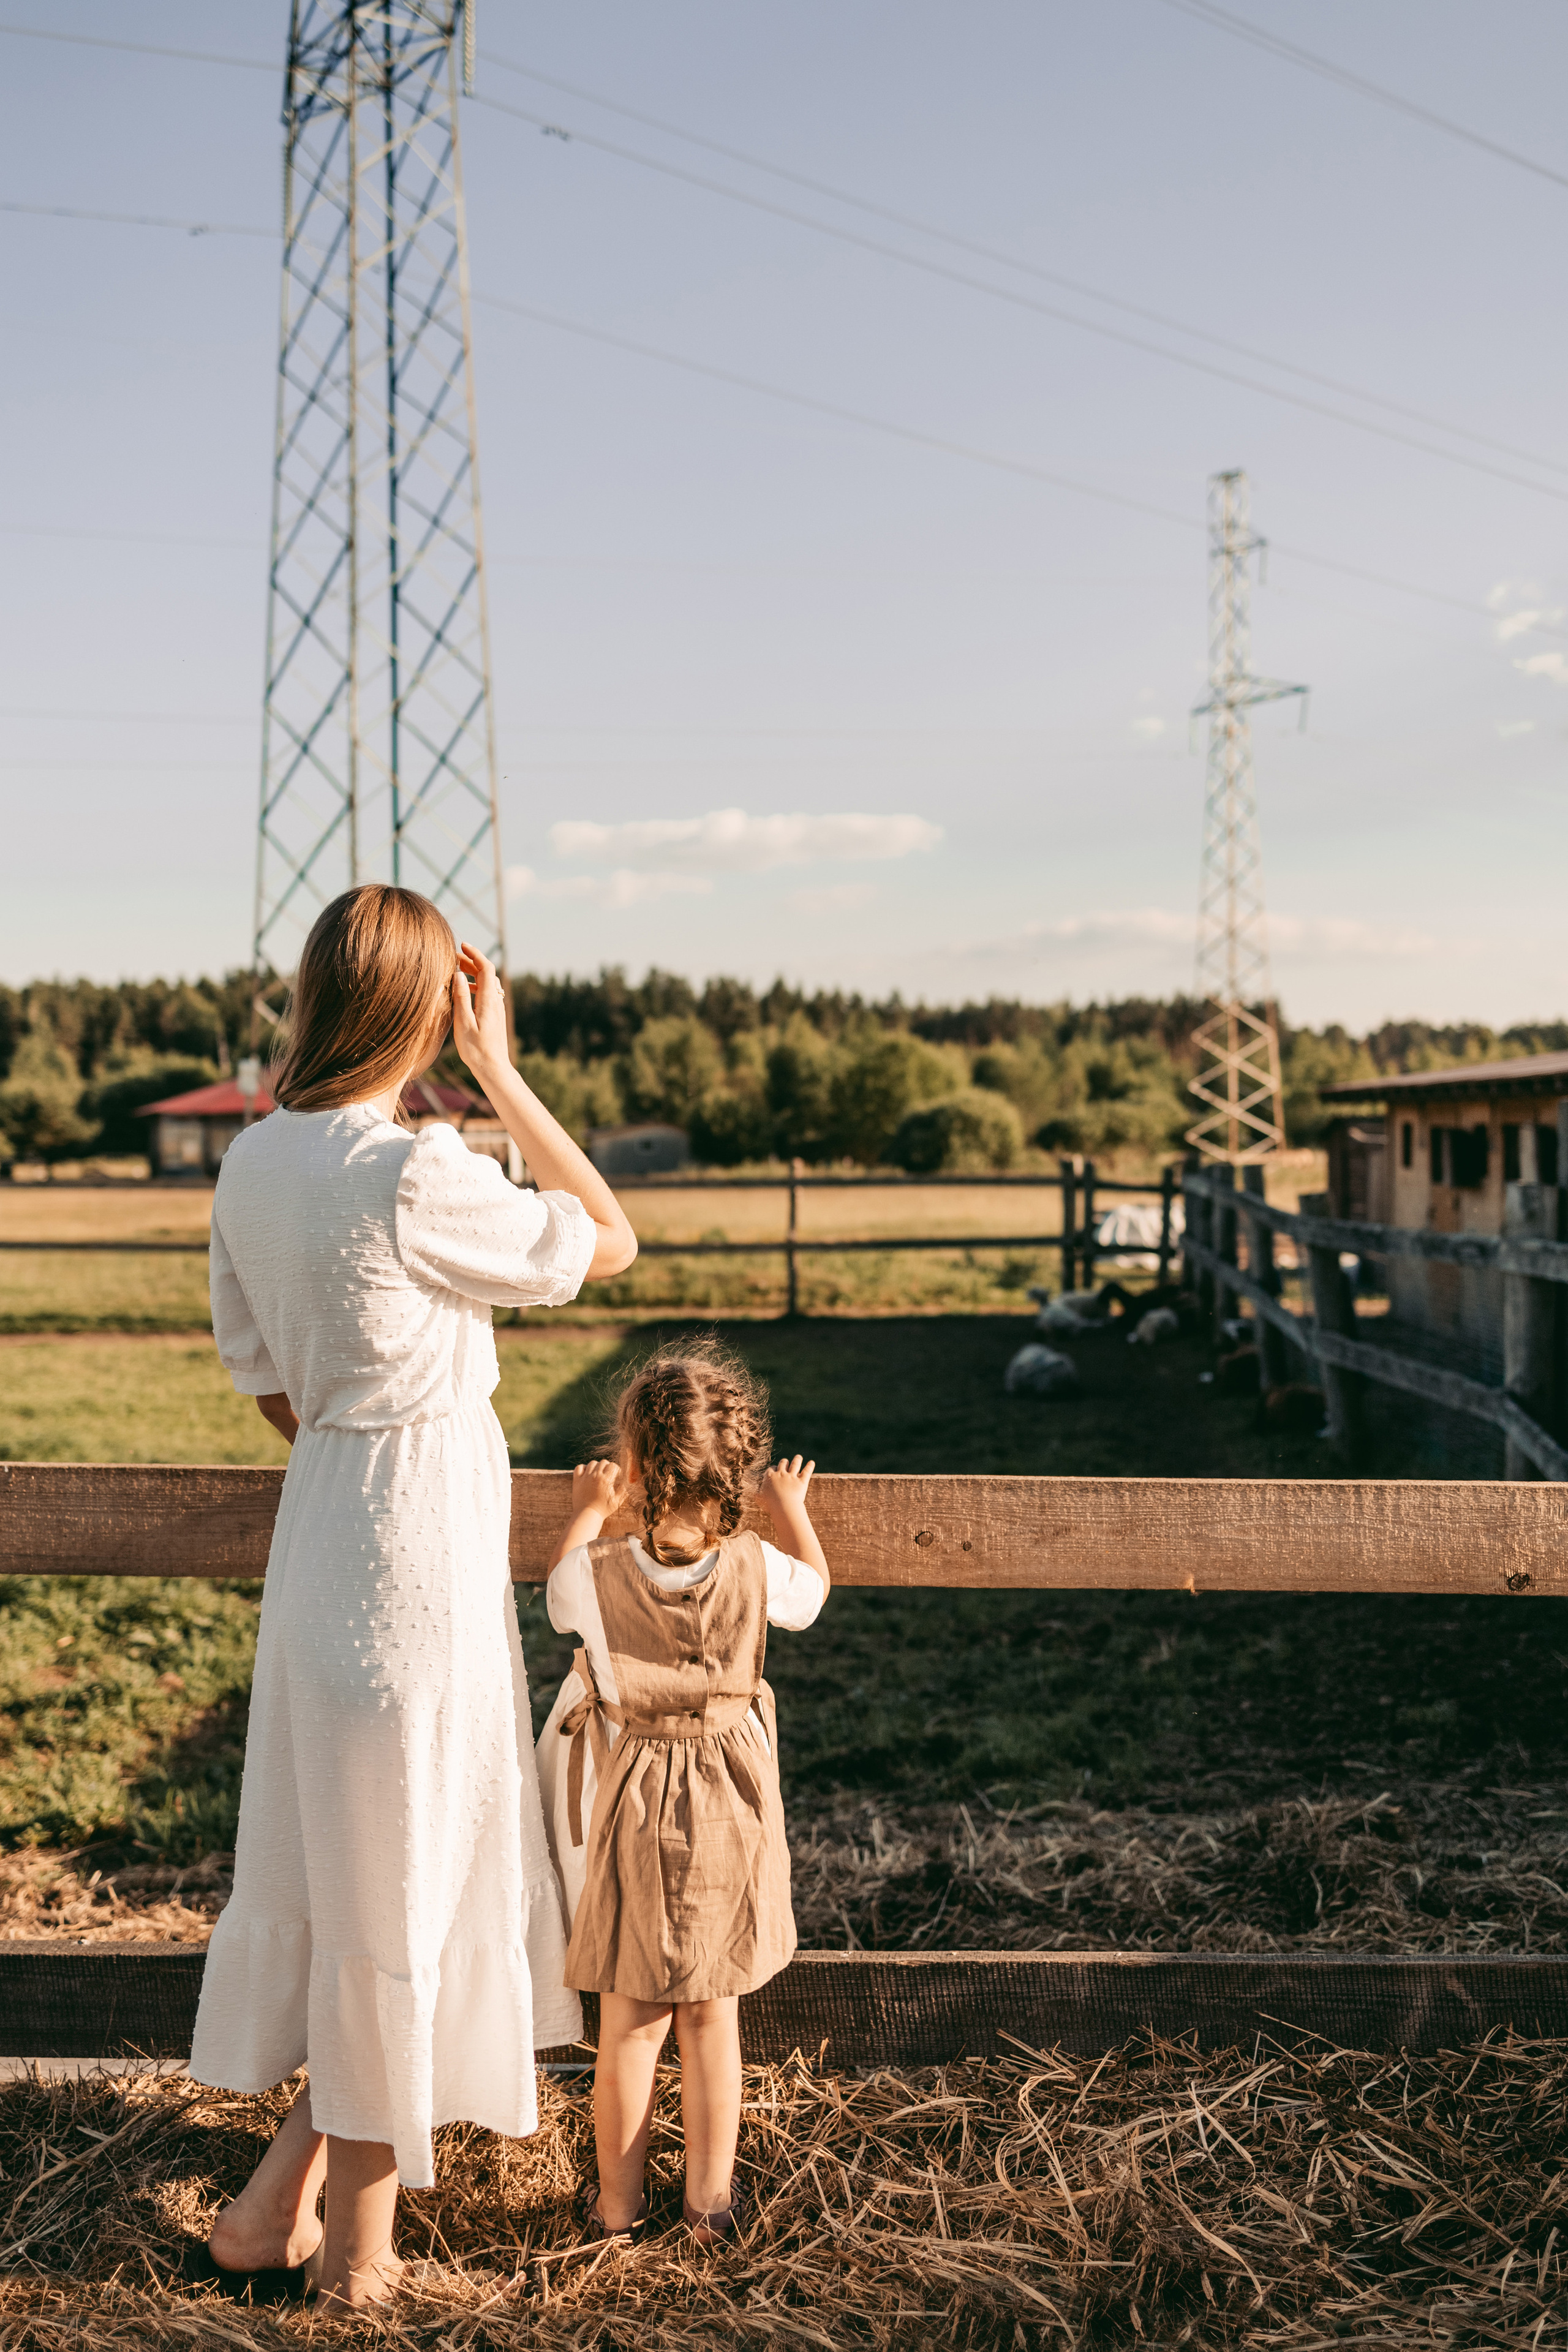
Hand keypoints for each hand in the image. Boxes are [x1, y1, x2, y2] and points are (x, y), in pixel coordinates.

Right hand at [450, 942, 510, 1083]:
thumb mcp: (464, 1022)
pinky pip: (486, 993)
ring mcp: (496, 1008)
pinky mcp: (494, 1016)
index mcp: (489, 1000)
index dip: (475, 953)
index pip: (486, 968)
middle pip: (487, 973)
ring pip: (487, 983)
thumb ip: (461, 997)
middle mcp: (496, 1001)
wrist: (493, 1068)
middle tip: (454, 955)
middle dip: (472, 960)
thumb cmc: (476, 1049)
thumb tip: (458, 973)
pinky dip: (475, 985)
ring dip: (473, 973)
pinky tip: (463, 991)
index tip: (461, 945)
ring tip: (456, 970)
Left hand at [572, 1459, 625, 1516]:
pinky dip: (584, 1468)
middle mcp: (595, 1476)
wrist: (587, 1515)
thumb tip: (628, 1481)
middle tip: (608, 1475)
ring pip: (592, 1463)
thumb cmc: (604, 1509)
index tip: (617, 1476)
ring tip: (598, 1474)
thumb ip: (624, 1490)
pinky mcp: (577, 1480)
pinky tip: (587, 1473)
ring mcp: (585, 1477)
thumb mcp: (618, 1501)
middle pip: (603, 1462)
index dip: (617, 1470)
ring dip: (597, 1466)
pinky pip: (579, 1467)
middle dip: (607, 1467)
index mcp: (606, 1480)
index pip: (613, 1466)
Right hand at [760, 1454, 814, 1512]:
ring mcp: (792, 1476)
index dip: (773, 1469)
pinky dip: (809, 1466)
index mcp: (770, 1477)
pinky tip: (811, 1462)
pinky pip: (807, 1471)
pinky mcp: (802, 1481)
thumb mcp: (759, 1499)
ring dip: (797, 1459)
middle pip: (783, 1463)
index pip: (771, 1469)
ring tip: (799, 1457)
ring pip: (795, 1463)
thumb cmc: (770, 1505)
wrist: (783, 1507)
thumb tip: (752, 1492)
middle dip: (784, 1462)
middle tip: (785, 1462)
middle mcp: (781, 1474)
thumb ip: (756, 1493)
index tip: (774, 1470)